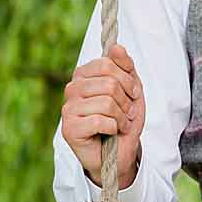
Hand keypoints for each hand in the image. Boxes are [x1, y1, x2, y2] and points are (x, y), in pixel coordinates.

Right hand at [59, 45, 143, 190]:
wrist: (119, 154)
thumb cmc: (123, 120)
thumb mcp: (131, 90)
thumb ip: (125, 67)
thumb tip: (116, 47)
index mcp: (83, 75)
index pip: (107, 64)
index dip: (127, 80)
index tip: (133, 93)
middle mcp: (71, 89)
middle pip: (108, 84)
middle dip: (126, 101)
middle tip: (126, 113)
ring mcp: (68, 109)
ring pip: (106, 102)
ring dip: (121, 117)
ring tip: (120, 124)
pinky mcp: (69, 129)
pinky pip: (100, 121)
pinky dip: (114, 128)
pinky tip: (111, 133)